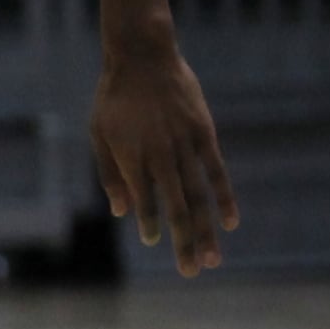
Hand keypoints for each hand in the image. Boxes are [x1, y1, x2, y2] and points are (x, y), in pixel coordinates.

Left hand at [90, 27, 236, 276]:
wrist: (142, 56)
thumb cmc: (114, 98)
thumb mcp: (99, 133)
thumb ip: (110, 174)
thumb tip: (121, 213)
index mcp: (133, 158)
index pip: (145, 202)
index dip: (150, 224)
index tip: (154, 240)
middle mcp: (161, 156)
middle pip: (177, 208)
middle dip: (184, 242)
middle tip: (192, 271)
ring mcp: (185, 145)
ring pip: (199, 197)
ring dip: (206, 230)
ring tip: (212, 259)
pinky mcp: (204, 134)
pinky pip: (217, 172)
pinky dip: (224, 198)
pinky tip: (230, 222)